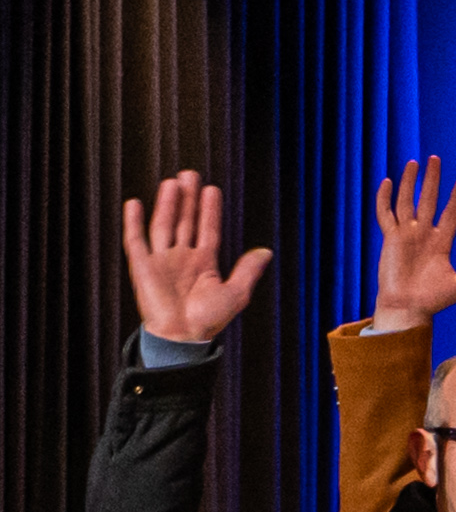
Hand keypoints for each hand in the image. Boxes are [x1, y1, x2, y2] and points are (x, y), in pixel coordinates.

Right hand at [120, 171, 273, 347]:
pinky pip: (136, 240)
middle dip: (188, 199)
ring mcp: (161, 260)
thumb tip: (266, 251)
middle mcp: (181, 258)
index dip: (209, 210)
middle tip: (190, 175)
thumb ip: (248, 271)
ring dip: (168, 204)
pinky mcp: (142, 267)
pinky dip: (134, 222)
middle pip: (185, 221)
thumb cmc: (208, 320)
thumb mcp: (235, 293)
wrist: (182, 336)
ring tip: (173, 182)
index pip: (207, 229)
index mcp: (203, 263)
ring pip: (164, 225)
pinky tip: (135, 203)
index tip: (212, 189)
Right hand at [364, 157, 455, 334]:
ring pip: (407, 201)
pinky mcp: (389, 239)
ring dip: (410, 182)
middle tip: (436, 159)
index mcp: (441, 243)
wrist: (408, 309)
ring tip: (415, 163)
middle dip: (432, 180)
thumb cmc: (434, 300)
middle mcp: (423, 235)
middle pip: (428, 200)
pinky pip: (385, 214)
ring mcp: (405, 235)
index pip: (451, 214)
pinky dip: (385, 198)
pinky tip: (389, 181)